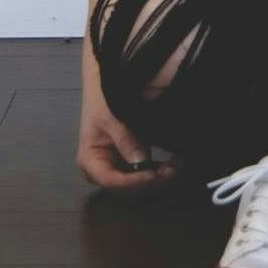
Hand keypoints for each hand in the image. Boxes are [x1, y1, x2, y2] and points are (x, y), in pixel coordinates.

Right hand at [77, 70, 180, 193]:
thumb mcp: (112, 119)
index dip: (131, 182)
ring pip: (139, 181)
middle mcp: (104, 168)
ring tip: (177, 165)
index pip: (110, 180)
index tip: (151, 175)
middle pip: (126, 186)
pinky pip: (147, 170)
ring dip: (159, 177)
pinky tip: (174, 162)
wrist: (107, 81)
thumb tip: (142, 163)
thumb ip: (126, 142)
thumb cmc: (102, 98)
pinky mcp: (133, 158)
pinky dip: (160, 168)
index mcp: (90, 160)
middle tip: (171, 170)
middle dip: (149, 181)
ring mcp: (119, 164)